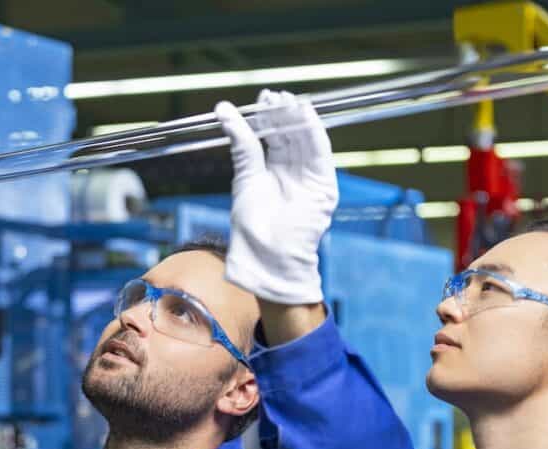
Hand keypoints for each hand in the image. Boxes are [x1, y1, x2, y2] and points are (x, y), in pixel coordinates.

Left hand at [215, 89, 338, 304]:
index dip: (269, 116)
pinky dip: (314, 131)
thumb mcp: (246, 176)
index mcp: (273, 171)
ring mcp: (310, 178)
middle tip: (272, 95)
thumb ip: (243, 144)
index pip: (275, 136)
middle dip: (283, 113)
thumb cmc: (252, 226)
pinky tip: (304, 113)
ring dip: (298, 118)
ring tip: (285, 99)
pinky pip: (320, 152)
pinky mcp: (324, 186)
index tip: (261, 98)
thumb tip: (223, 110)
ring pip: (306, 140)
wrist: (266, 255)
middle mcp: (294, 172)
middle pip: (292, 135)